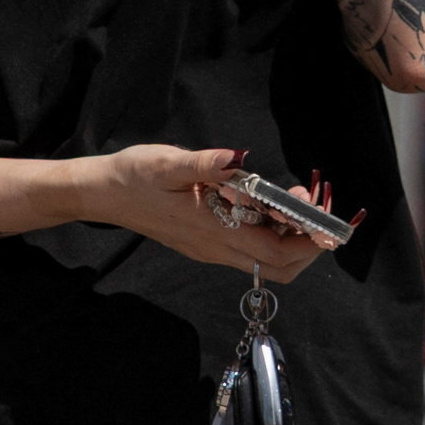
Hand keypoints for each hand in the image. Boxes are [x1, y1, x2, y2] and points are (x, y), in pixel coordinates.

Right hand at [76, 144, 329, 282]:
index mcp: (214, 229)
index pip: (277, 251)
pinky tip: (271, 206)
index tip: (321, 209)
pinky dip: (272, 236)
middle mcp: (217, 248)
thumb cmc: (135, 176)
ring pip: (267, 264)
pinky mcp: (206, 245)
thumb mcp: (169, 161)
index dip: (308, 238)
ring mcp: (212, 250)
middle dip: (309, 244)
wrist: (102, 195)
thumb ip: (206, 163)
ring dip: (292, 240)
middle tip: (316, 206)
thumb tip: (239, 157)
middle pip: (280, 267)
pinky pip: (250, 252)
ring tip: (297, 203)